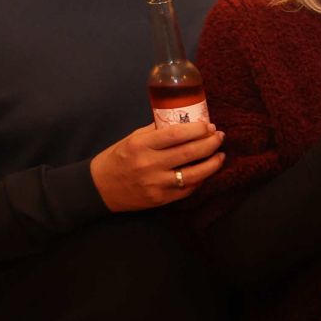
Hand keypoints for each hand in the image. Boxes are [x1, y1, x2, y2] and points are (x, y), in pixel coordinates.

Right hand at [90, 119, 225, 211]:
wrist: (99, 188)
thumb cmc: (117, 158)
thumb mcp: (132, 139)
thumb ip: (156, 131)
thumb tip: (184, 122)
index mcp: (141, 145)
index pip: (176, 134)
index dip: (197, 129)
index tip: (209, 125)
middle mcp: (149, 164)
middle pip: (189, 153)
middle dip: (210, 143)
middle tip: (219, 136)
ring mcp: (156, 184)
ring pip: (194, 174)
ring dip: (212, 164)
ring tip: (220, 155)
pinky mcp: (160, 199)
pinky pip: (187, 189)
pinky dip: (200, 180)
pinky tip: (206, 171)